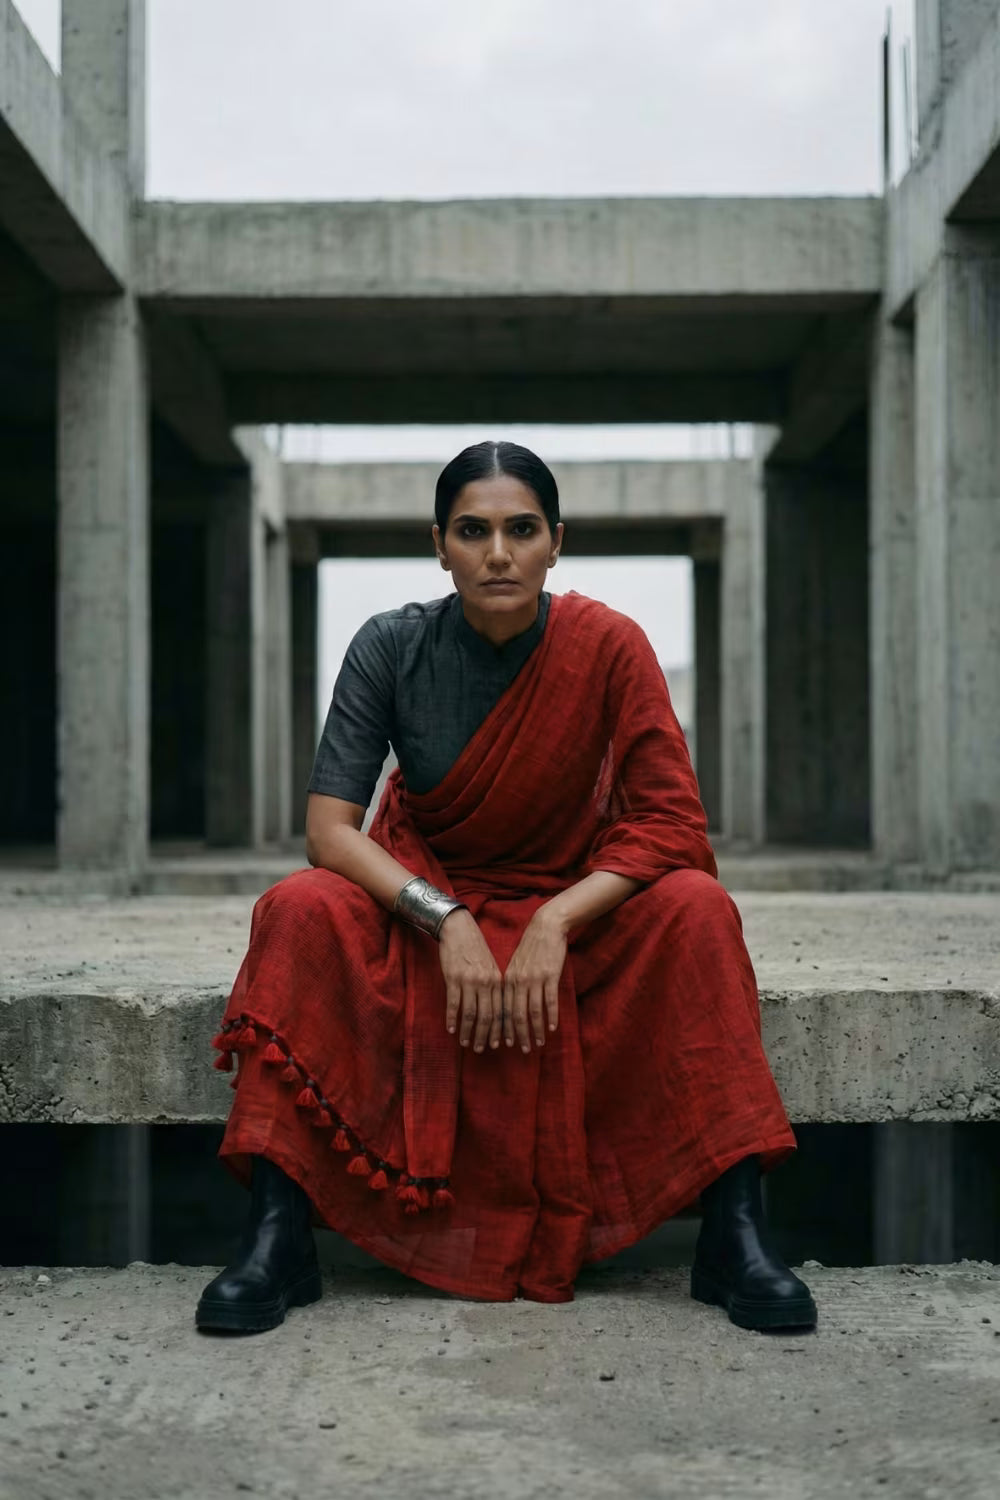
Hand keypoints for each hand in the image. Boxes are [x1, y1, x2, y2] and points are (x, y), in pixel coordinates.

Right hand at [438, 909, 502, 1052]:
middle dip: (486, 1036)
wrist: (459, 929)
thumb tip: (498, 1008)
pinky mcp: (453, 978)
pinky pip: (454, 1004)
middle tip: (483, 1050)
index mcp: (498, 980)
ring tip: (466, 1043)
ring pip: (471, 1013)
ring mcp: (469, 981)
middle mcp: (486, 982)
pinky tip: (451, 1029)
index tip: (501, 1044)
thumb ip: (494, 986)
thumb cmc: (475, 948)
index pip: (502, 1010)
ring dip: (468, 1031)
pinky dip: (452, 1018)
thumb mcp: (491, 965)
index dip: (502, 1029)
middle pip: (488, 1016)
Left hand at [502, 906, 566, 1051]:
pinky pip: (549, 1001)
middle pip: (516, 1014)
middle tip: (523, 1050)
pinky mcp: (550, 976)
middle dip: (519, 1035)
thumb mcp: (516, 964)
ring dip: (535, 1030)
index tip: (504, 1043)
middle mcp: (518, 981)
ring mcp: (534, 979)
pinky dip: (551, 1016)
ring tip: (538, 1043)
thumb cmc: (531, 946)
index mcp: (508, 979)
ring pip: (533, 1011)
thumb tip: (510, 1004)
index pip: (503, 1009)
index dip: (504, 1028)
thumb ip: (512, 983)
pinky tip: (552, 1028)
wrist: (546, 926)